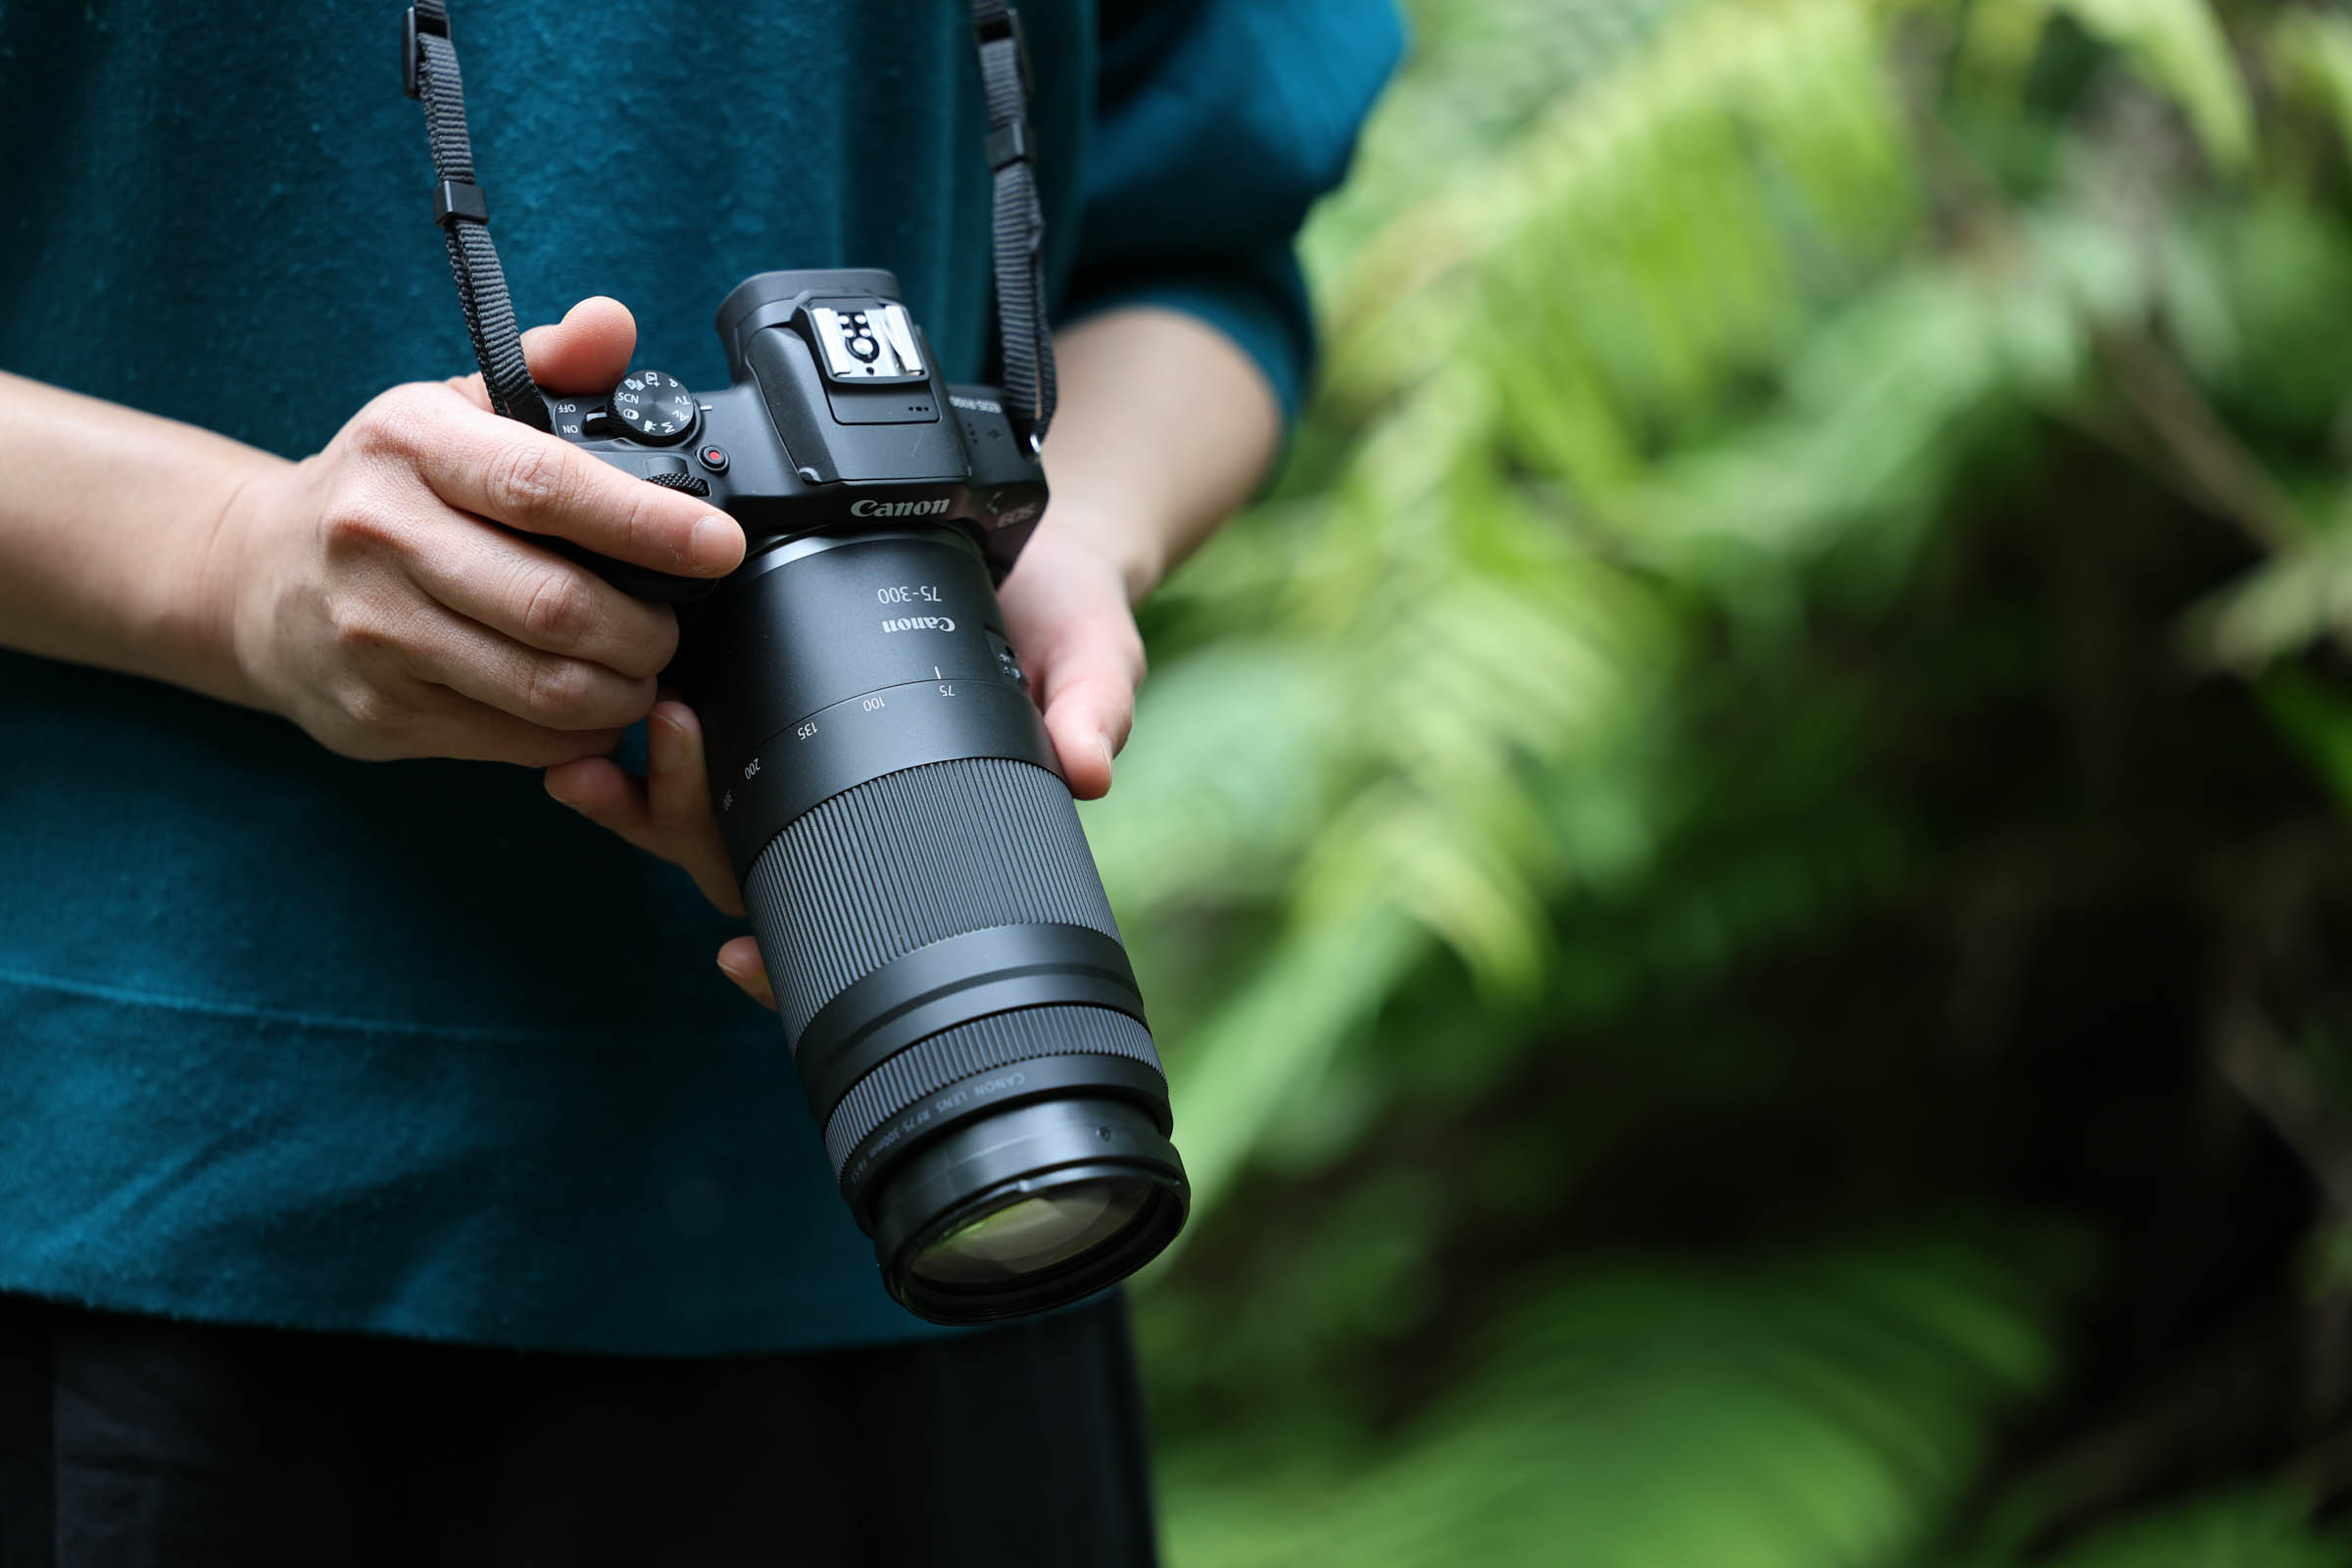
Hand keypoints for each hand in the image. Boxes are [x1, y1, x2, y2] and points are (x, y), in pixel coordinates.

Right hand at [211, 298, 744, 763]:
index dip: (647, 523)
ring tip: (641, 671)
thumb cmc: (383, 488)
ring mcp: (372, 633)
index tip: (718, 544)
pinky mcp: (376, 712)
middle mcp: (381, 536)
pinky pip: (515, 740)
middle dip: (647, 631)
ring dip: (623, 691)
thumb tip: (612, 326)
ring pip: (544, 687)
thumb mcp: (450, 410)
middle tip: (673, 627)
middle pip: (556, 606)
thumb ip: (547, 370)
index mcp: (409, 444)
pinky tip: (588, 707)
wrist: (253, 576)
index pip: (544, 484)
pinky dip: (578, 733)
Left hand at [542, 513, 1149, 1008]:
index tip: (737, 960)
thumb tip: (1091, 766)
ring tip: (593, 765)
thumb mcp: (1094, 654)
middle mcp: (837, 816)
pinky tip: (582, 737)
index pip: (838, 925)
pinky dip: (624, 752)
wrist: (1034, 555)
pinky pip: (676, 748)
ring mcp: (787, 767)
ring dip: (634, 802)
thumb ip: (1092, 706)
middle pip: (734, 869)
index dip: (783, 959)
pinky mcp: (752, 702)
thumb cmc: (1065, 625)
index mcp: (911, 831)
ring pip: (688, 820)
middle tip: (670, 750)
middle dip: (680, 832)